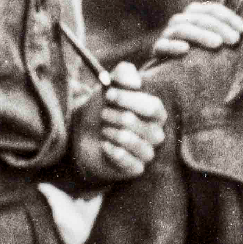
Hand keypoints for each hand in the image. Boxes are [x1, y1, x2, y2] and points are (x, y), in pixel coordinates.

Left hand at [74, 62, 166, 180]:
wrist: (86, 137)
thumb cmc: (102, 109)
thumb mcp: (110, 86)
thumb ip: (123, 74)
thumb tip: (136, 82)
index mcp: (156, 113)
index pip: (152, 106)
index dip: (128, 100)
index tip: (108, 94)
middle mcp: (156, 133)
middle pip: (135, 121)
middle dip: (112, 116)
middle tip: (103, 115)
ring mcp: (148, 152)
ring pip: (128, 140)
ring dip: (109, 132)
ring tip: (104, 130)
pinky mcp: (136, 169)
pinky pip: (125, 159)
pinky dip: (110, 150)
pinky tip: (104, 145)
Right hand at [151, 1, 242, 57]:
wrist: (184, 82)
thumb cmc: (208, 60)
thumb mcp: (222, 46)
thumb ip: (231, 33)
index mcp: (195, 15)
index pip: (210, 9)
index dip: (228, 17)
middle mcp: (180, 21)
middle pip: (198, 18)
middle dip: (219, 27)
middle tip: (234, 40)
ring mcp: (168, 35)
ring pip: (182, 29)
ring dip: (201, 35)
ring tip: (217, 44)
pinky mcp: (158, 51)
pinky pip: (162, 46)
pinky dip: (173, 46)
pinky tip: (185, 50)